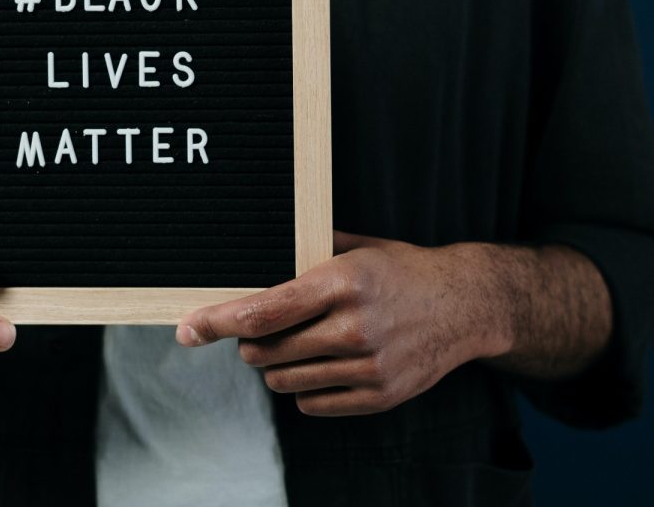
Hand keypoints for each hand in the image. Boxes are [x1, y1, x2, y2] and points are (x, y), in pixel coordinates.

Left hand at [176, 232, 511, 416]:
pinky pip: (312, 404)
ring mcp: (369, 366)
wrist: (466, 305)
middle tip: (258, 330)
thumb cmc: (402, 271)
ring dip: (274, 366)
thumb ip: (302, 254)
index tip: (188, 328)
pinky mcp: (380, 396)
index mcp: (343, 282)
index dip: (217, 321)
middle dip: (248, 343)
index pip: (263, 310)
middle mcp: (354, 327)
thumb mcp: (355, 249)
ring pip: (284, 381)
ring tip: (294, 345)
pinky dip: (304, 389)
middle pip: (265, 351)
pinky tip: (320, 365)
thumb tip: (246, 261)